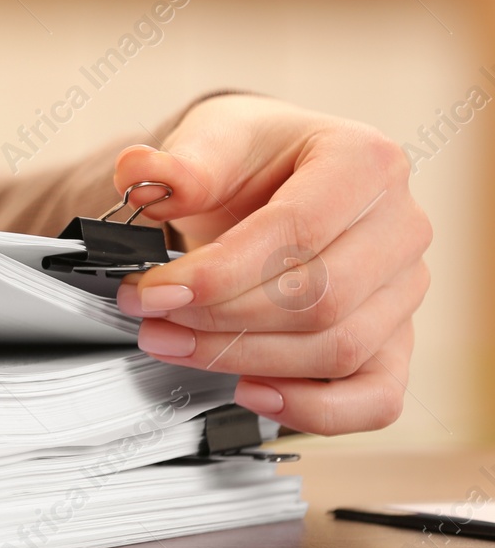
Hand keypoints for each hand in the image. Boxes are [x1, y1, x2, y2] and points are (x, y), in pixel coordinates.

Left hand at [111, 94, 430, 434]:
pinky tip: (251, 393)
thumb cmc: (255, 156)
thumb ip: (182, 163)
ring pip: (338, 350)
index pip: (296, 232)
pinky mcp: (396, 340)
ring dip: (244, 360)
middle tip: (152, 320)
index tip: (152, 291)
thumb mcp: (214, 137)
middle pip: (318, 299)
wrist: (274, 177)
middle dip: (221, 320)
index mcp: (366, 162)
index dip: (217, 273)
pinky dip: (314, 409)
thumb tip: (143, 174)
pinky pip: (376, 398)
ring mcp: (404, 289)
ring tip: (174, 345)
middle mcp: (401, 226)